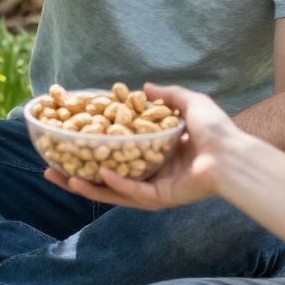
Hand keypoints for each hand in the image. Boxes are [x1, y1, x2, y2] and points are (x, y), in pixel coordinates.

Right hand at [46, 85, 245, 211]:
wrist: (232, 152)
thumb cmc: (216, 129)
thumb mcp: (189, 103)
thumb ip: (167, 96)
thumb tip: (143, 87)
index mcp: (155, 153)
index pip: (115, 153)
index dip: (92, 148)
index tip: (69, 142)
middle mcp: (151, 173)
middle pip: (106, 177)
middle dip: (77, 175)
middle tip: (51, 171)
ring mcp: (155, 188)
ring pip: (113, 190)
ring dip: (88, 186)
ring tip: (63, 178)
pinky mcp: (162, 197)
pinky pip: (134, 192)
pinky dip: (117, 184)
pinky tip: (100, 175)